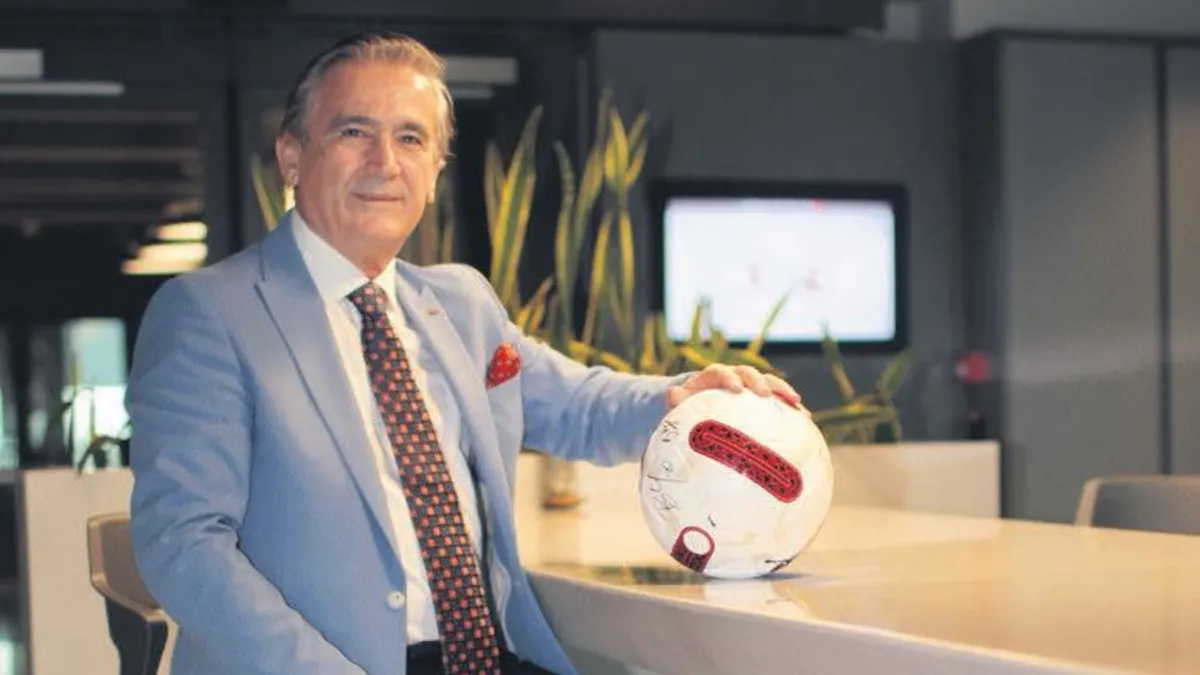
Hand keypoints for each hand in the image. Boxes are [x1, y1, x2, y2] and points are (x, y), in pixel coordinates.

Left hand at [666, 364, 802, 410]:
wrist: (698, 406)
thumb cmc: (688, 408)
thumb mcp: (679, 405)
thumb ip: (677, 400)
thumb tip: (673, 393)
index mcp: (711, 377)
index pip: (720, 371)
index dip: (728, 378)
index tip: (736, 389)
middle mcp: (733, 376)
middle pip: (748, 373)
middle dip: (759, 381)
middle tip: (766, 393)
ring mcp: (749, 386)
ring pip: (768, 382)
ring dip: (781, 390)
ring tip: (795, 403)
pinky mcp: (761, 399)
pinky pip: (777, 400)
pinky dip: (789, 407)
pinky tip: (804, 418)